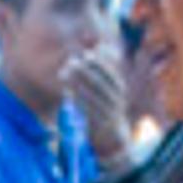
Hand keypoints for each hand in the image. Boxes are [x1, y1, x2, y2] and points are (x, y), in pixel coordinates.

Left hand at [63, 46, 132, 163]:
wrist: (113, 135)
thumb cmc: (107, 106)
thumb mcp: (109, 89)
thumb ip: (103, 71)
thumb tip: (98, 47)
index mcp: (119, 88)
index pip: (109, 72)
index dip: (98, 62)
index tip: (85, 53)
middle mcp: (116, 99)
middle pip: (99, 82)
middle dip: (84, 71)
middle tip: (69, 61)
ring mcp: (108, 112)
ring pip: (92, 95)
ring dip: (76, 83)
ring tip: (63, 73)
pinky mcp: (100, 123)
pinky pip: (87, 109)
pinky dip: (76, 99)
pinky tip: (66, 91)